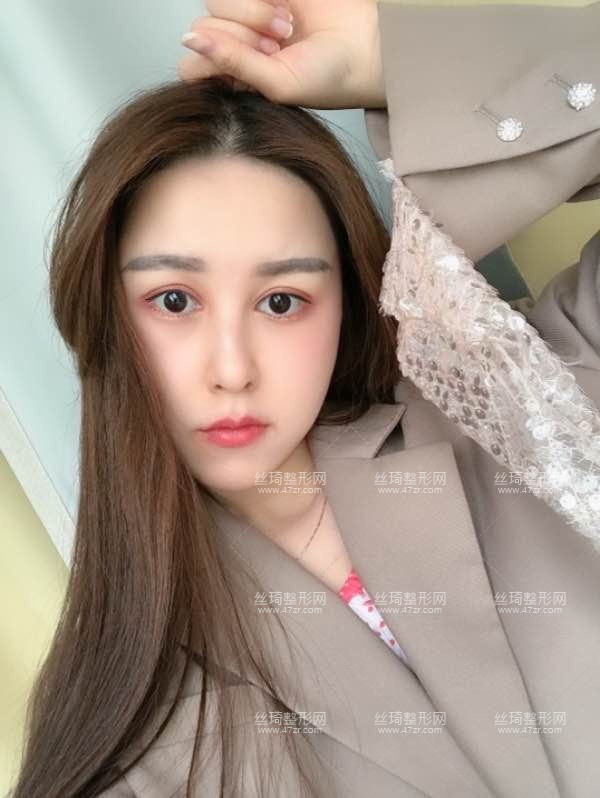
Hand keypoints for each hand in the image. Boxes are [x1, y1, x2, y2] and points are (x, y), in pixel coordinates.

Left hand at [178, 0, 385, 109]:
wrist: (366, 46)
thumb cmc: (328, 78)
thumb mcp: (277, 83)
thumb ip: (231, 62)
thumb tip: (188, 38)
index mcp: (234, 78)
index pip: (192, 64)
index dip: (215, 62)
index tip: (251, 70)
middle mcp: (237, 44)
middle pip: (204, 28)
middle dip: (240, 38)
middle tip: (278, 48)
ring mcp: (248, 14)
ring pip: (216, 2)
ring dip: (253, 14)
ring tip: (286, 29)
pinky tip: (286, 7)